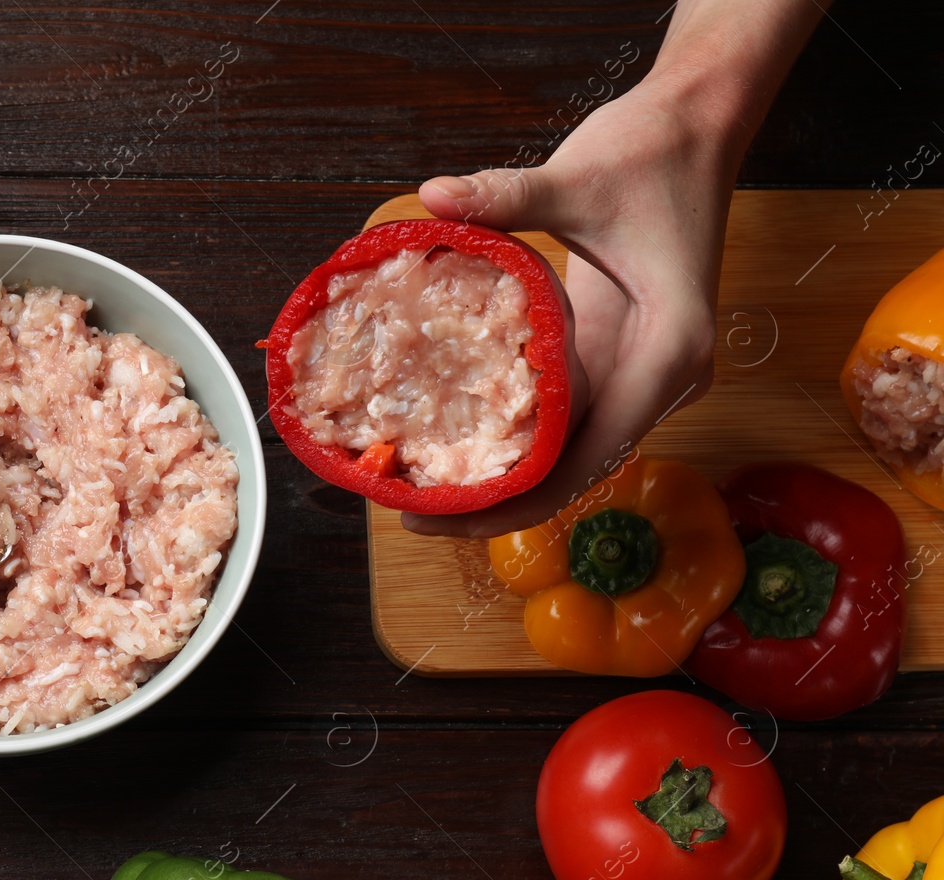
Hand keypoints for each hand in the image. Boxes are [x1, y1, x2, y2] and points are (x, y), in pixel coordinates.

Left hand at [402, 80, 727, 537]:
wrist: (699, 127)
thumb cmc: (651, 153)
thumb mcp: (574, 177)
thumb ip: (504, 195)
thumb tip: (432, 197)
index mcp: (669, 350)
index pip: (590, 454)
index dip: (518, 498)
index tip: (446, 517)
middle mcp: (666, 378)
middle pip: (579, 469)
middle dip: (502, 502)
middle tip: (414, 518)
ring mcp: (648, 374)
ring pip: (575, 452)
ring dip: (509, 479)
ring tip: (425, 498)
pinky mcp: (626, 360)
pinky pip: (570, 419)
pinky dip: (520, 440)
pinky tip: (459, 452)